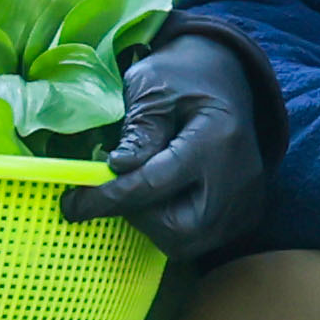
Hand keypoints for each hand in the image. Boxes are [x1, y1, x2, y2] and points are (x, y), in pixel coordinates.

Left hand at [62, 31, 268, 256]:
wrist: (227, 76)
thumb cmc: (184, 76)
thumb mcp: (153, 88)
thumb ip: (138, 131)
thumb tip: (119, 171)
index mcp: (216, 137)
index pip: (155, 184)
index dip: (108, 198)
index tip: (73, 204)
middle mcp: (239, 176)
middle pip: (180, 228)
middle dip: (139, 217)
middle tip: (117, 192)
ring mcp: (246, 198)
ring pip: (190, 242)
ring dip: (155, 225)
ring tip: (142, 192)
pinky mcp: (246, 212)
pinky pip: (204, 239)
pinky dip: (176, 227)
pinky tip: (165, 199)